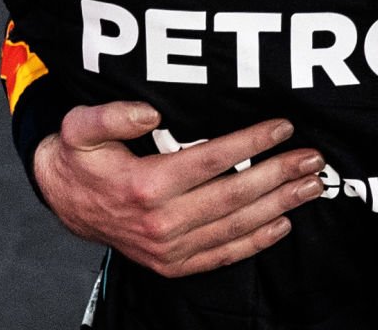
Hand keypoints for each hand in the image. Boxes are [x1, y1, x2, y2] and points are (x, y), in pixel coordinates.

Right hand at [34, 102, 327, 277]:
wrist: (64, 201)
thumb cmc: (79, 158)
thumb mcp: (81, 127)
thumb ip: (112, 115)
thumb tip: (150, 112)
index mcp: (144, 186)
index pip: (211, 161)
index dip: (250, 143)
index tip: (281, 127)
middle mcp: (161, 222)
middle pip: (234, 195)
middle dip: (279, 174)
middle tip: (313, 158)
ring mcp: (170, 248)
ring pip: (236, 225)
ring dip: (280, 205)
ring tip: (310, 186)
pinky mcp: (173, 264)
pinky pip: (223, 254)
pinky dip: (256, 240)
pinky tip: (282, 224)